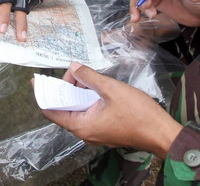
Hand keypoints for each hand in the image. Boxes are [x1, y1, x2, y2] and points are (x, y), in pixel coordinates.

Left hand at [0, 0, 43, 41]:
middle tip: (21, 38)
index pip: (5, 3)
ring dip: (27, 18)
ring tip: (23, 33)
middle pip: (22, 7)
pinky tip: (25, 10)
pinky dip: (30, 6)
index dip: (4, 17)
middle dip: (21, 24)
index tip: (2, 30)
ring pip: (30, 4)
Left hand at [39, 62, 181, 158]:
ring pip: (78, 109)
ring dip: (78, 92)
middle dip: (65, 88)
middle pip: (64, 109)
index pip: (51, 112)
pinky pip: (89, 112)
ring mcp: (95, 132)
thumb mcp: (111, 89)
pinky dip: (87, 99)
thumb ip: (89, 77)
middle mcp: (85, 132)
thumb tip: (73, 67)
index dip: (44, 95)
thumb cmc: (138, 114)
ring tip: (83, 76)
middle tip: (72, 72)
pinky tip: (94, 86)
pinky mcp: (105, 129)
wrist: (161, 132)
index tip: (38, 81)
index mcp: (82, 125)